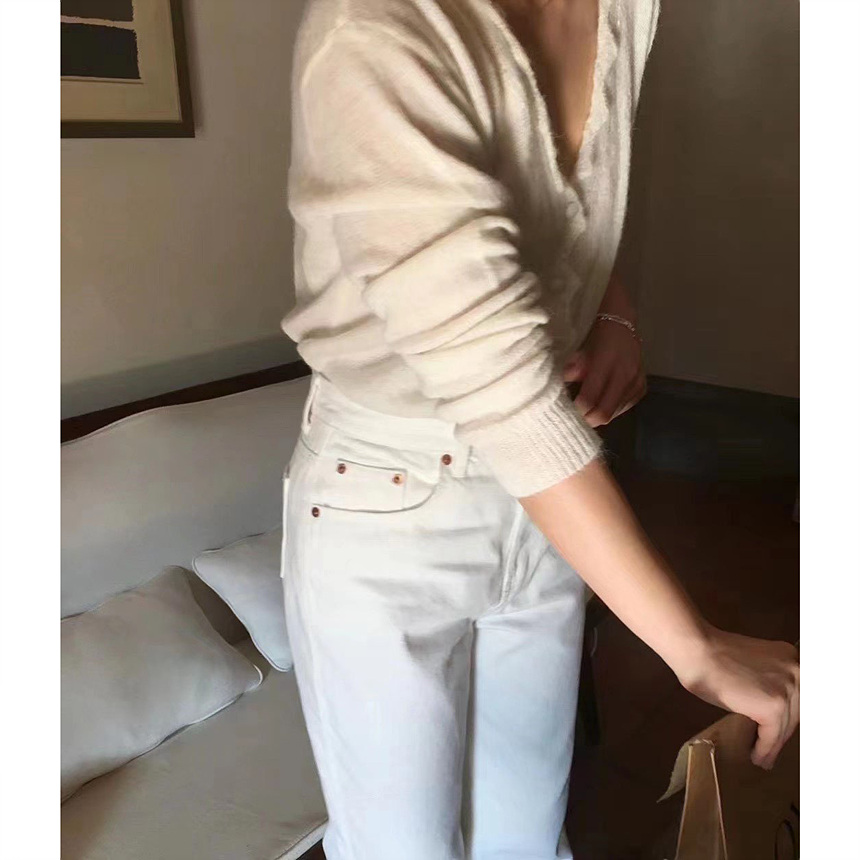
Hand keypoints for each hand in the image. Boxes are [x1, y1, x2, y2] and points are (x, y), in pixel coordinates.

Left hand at [564, 316, 645, 426]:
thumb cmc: (595, 335)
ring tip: (587, 408)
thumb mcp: (578, 348)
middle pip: (604, 412)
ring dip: (599, 414)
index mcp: (605, 363)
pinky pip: (625, 408)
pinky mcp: (642, 386)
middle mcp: (624, 374)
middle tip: (575, 418)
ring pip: (614, 414)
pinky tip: (602, 401)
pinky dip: (612, 409)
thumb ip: (570, 369)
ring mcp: (636, 381)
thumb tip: (556, 390)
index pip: (589, 399)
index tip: (566, 413)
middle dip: (588, 419)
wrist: (621, 321)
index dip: (577, 411)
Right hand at [674, 629, 799, 769]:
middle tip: (770, 748)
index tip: (778, 731)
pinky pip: (772, 737)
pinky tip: (756, 757)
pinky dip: (764, 750)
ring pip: (785, 728)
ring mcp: (787, 689)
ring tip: (763, 757)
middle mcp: (796, 671)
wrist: (697, 651)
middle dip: (782, 733)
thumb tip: (768, 708)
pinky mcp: (774, 707)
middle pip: (795, 713)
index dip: (786, 717)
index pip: (795, 696)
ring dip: (773, 746)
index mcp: (789, 656)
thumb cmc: (711, 655)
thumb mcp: (750, 665)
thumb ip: (766, 679)